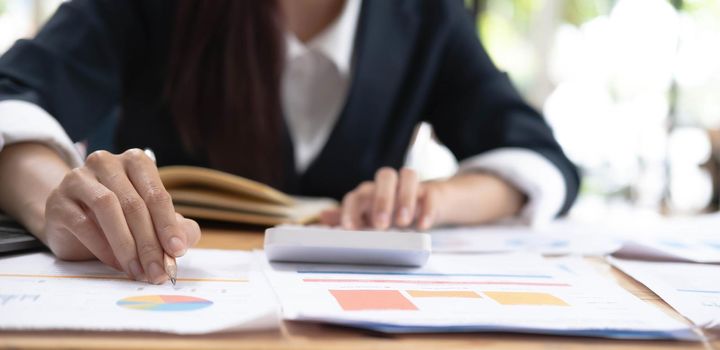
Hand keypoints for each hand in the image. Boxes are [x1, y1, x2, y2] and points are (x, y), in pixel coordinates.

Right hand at [42, 149, 200, 283]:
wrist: (72, 220)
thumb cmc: (120, 217)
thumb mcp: (151, 220)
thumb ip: (175, 227)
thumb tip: (184, 241)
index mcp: (136, 162)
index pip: (157, 194)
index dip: (168, 225)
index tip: (177, 252)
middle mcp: (107, 162)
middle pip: (134, 204)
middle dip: (149, 243)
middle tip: (158, 271)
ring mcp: (79, 178)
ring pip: (108, 208)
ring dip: (127, 246)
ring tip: (138, 271)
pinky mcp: (59, 200)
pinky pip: (83, 223)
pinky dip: (103, 248)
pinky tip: (117, 264)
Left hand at [320, 167, 526, 229]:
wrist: (426, 204)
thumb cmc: (390, 211)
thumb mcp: (368, 218)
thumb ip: (347, 217)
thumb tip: (322, 218)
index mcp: (370, 192)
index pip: (357, 194)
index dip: (351, 210)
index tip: (350, 229)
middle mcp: (389, 185)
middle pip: (384, 176)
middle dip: (382, 200)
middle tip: (381, 225)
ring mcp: (411, 186)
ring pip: (408, 175)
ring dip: (405, 197)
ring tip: (404, 223)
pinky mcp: (431, 192)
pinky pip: (431, 193)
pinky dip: (427, 209)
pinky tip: (423, 226)